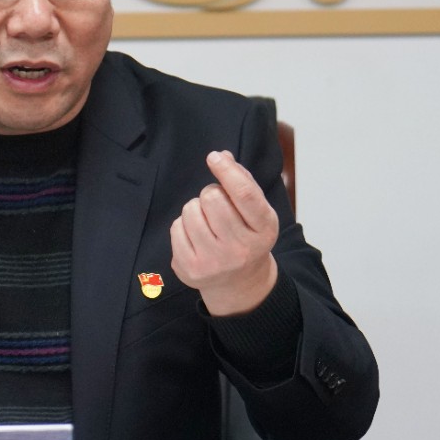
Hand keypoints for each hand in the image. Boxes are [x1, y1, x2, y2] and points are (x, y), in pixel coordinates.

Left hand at [169, 150, 280, 315]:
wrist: (239, 282)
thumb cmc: (247, 235)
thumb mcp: (257, 211)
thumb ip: (242, 181)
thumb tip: (222, 157)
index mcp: (264, 229)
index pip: (244, 195)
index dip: (228, 172)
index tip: (214, 157)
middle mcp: (240, 249)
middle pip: (212, 198)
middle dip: (211, 194)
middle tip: (216, 206)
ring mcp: (214, 262)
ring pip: (191, 210)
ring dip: (196, 209)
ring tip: (207, 222)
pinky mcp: (190, 269)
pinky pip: (176, 227)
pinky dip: (183, 225)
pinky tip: (196, 236)